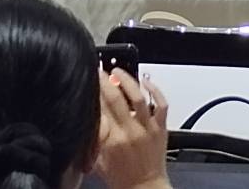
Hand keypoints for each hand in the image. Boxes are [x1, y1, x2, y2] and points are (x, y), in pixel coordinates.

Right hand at [96, 69, 170, 188]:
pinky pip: (161, 104)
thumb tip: (87, 118)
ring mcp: (147, 128)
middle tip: (99, 71)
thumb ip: (92, 139)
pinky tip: (146, 80)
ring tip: (118, 70)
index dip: (92, 92)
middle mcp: (129, 132)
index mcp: (111, 141)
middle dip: (105, 80)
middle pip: (115, 98)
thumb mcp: (98, 160)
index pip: (99, 108)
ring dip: (126, 80)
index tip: (88, 82)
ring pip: (137, 96)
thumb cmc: (122, 178)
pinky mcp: (161, 128)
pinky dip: (155, 89)